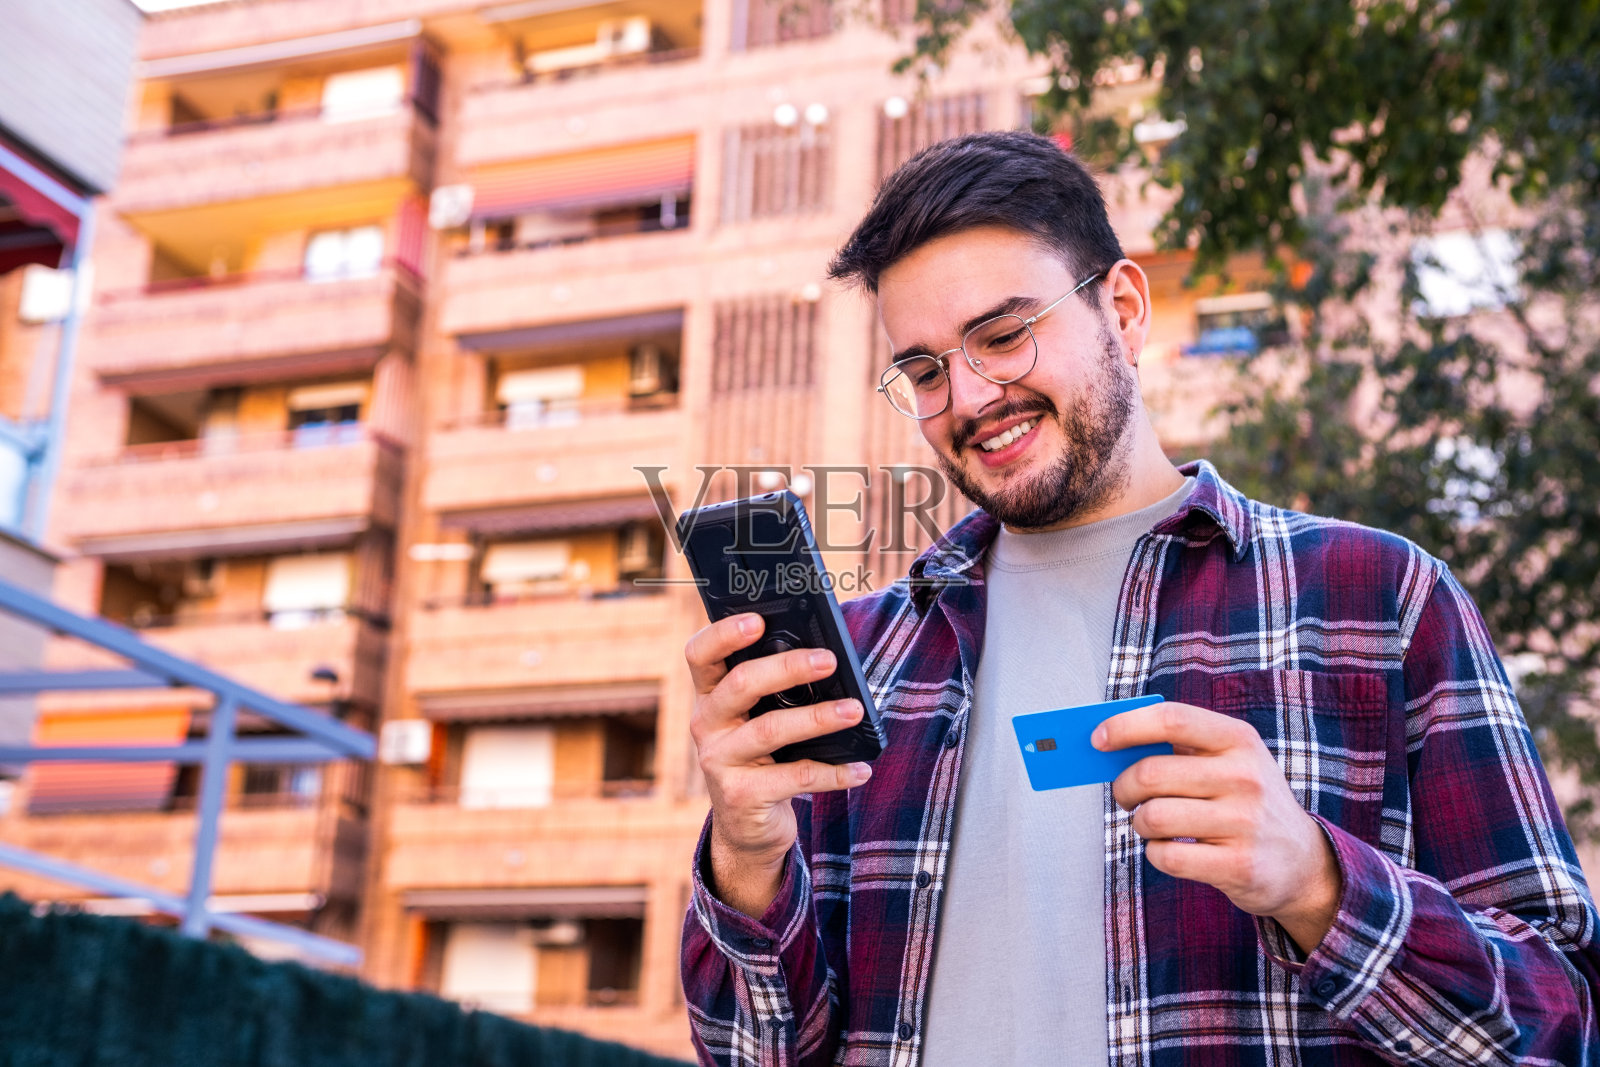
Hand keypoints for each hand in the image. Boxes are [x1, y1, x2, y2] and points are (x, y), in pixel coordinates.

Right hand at [687, 612, 870, 918]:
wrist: (748, 828)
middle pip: (741, 684)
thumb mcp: (759, 720)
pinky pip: (794, 778)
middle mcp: (707, 725)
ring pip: (770, 730)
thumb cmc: (763, 758)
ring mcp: (719, 762)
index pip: (700, 655)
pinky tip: (860, 769)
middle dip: (787, 668)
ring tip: (855, 710)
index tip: (759, 620)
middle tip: (829, 660)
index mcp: (709, 696)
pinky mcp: (742, 797)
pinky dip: (833, 773)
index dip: (723, 634)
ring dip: (818, 717)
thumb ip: (777, 691)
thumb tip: (827, 659)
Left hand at [1094, 701, 1341, 953]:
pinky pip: (1166, 855)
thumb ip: (1177, 747)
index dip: (1126, 726)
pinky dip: (1155, 853)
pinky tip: (1171, 850)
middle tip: (1125, 795)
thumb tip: (1108, 743)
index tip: (1097, 739)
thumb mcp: (1228, 762)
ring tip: (1153, 824)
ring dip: (1139, 823)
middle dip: (1123, 787)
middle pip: (1150, 773)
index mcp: (1238, 740)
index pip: (1172, 719)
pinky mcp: (1240, 865)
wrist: (1303, 862)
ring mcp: (1245, 822)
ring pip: (1153, 816)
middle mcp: (1246, 776)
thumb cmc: (1244, 802)